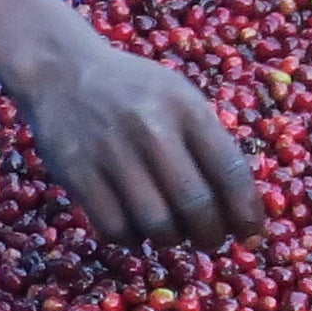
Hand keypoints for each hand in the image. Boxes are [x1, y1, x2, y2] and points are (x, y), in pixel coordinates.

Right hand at [13, 37, 266, 246]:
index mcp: (186, 108)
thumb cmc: (133, 89)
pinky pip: (116, 229)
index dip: (246, 212)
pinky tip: (136, 230)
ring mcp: (112, 153)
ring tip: (172, 233)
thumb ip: (208, 142)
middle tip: (210, 241)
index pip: (231, 171)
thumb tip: (241, 206)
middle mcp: (152, 130)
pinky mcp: (78, 174)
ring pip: (157, 224)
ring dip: (172, 240)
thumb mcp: (179, 97)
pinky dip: (132, 240)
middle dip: (211, 236)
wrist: (61, 70)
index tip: (251, 233)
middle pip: (196, 206)